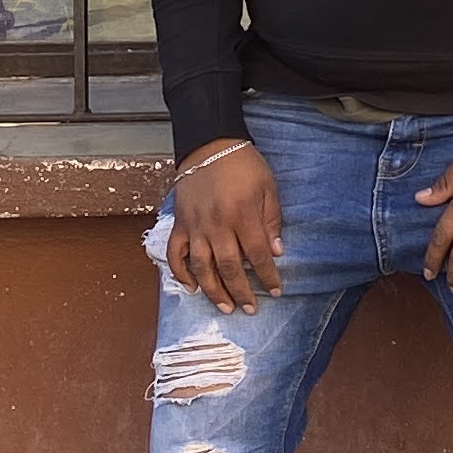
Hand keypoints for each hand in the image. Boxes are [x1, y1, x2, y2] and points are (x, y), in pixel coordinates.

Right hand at [164, 139, 280, 311]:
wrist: (209, 144)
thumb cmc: (243, 164)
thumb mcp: (268, 186)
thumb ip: (271, 220)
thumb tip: (276, 252)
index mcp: (242, 215)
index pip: (258, 255)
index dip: (268, 276)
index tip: (275, 291)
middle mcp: (217, 225)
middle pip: (229, 267)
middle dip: (241, 292)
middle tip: (250, 309)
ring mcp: (195, 226)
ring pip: (202, 267)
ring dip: (213, 291)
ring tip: (225, 307)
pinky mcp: (180, 224)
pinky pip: (176, 254)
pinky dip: (181, 273)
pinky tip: (192, 287)